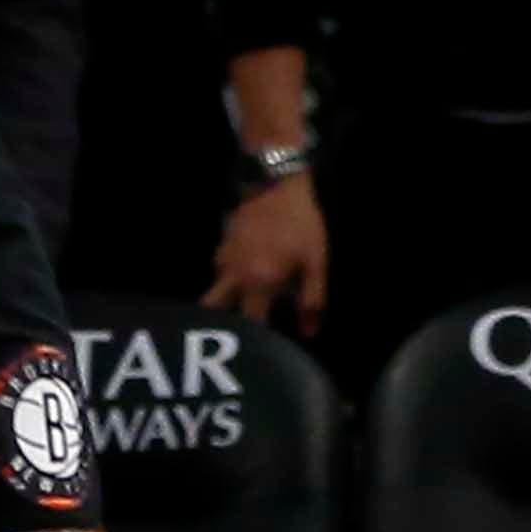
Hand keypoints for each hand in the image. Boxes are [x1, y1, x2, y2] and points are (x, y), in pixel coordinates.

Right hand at [204, 171, 328, 331]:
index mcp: (260, 282)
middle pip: (214, 308)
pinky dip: (226, 276)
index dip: (258, 338)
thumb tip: (308, 332)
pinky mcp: (223, 242)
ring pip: (214, 287)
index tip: (265, 346)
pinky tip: (241, 275)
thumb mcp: (316, 263)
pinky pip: (219, 267)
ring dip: (222, 299)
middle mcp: (236, 274)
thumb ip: (312, 300)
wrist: (280, 185)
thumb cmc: (303, 225)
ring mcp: (225, 257)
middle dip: (221, 323)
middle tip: (235, 333)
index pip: (252, 322)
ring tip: (236, 307)